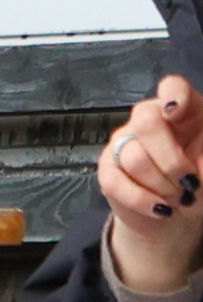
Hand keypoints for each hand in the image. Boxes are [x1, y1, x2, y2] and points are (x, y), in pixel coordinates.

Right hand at [101, 75, 202, 293]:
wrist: (178, 215)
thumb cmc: (200, 182)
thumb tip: (197, 170)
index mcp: (182, 113)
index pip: (173, 86)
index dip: (173, 94)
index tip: (176, 112)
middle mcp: (149, 120)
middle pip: (146, 121)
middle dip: (172, 161)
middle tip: (189, 183)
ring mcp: (124, 143)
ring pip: (134, 158)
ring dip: (163, 187)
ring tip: (177, 199)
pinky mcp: (107, 170)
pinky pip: (116, 182)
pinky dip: (144, 200)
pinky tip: (161, 209)